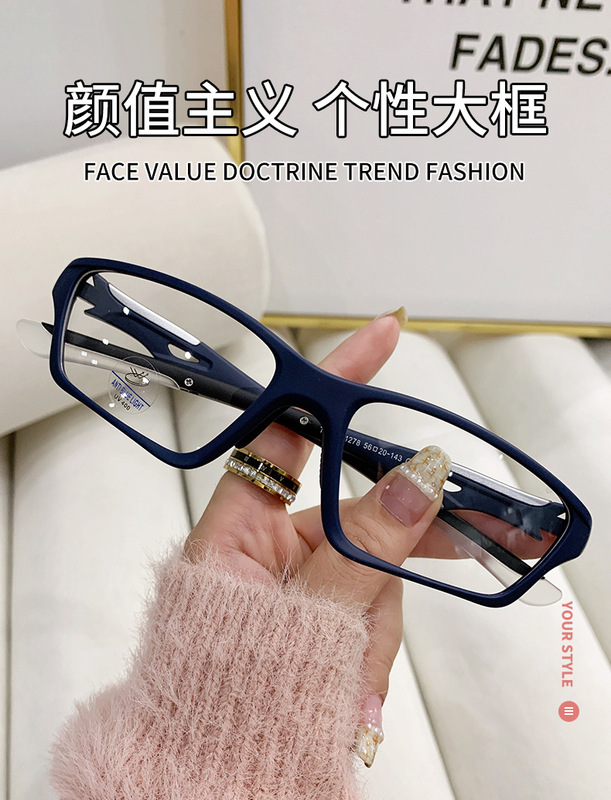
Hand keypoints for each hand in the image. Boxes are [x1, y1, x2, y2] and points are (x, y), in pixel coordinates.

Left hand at [184, 314, 450, 765]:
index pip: (290, 430)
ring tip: (351, 680)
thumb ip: (365, 551)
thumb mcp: (302, 620)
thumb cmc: (220, 698)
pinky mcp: (318, 617)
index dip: (335, 380)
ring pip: (373, 574)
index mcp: (240, 529)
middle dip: (401, 547)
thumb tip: (415, 482)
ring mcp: (296, 584)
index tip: (381, 337)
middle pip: (357, 515)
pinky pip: (367, 614)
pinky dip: (369, 651)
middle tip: (481, 534)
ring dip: (375, 629)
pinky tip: (351, 690)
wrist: (207, 776)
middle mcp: (267, 546)